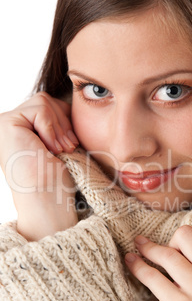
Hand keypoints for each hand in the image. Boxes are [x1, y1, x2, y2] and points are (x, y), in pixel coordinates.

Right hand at [0, 92, 78, 239]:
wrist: (48, 200)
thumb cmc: (57, 180)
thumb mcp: (61, 144)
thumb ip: (59, 123)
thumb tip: (76, 100)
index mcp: (25, 130)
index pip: (51, 106)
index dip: (67, 122)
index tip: (72, 146)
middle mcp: (13, 125)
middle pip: (48, 100)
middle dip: (65, 124)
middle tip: (68, 148)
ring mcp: (7, 124)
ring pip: (44, 101)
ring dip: (59, 128)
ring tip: (60, 150)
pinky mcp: (7, 123)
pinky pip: (40, 108)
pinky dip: (51, 129)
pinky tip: (49, 149)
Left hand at [125, 213, 191, 300]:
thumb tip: (185, 227)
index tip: (189, 241)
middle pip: (185, 234)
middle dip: (174, 241)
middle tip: (175, 255)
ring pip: (168, 254)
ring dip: (149, 248)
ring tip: (139, 245)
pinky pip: (152, 276)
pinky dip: (138, 266)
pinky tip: (131, 259)